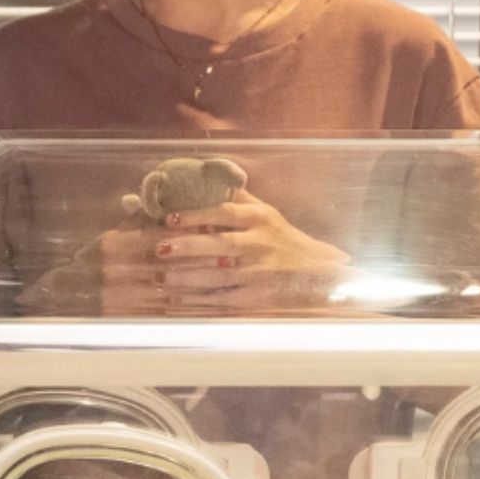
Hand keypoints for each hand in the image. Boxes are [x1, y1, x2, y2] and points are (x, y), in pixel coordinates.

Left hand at [130, 189, 351, 313]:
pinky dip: (200, 301)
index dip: (196, 215)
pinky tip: (179, 300)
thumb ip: (238, 198)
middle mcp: (260, 244)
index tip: (169, 218)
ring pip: (219, 275)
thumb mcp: (266, 213)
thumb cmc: (284, 238)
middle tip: (160, 248)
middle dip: (188, 247)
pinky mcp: (259, 297)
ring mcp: (260, 272)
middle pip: (221, 244)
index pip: (224, 212)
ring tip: (161, 277)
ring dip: (188, 278)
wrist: (319, 272)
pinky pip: (225, 299)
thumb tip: (205, 176)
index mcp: (260, 218)